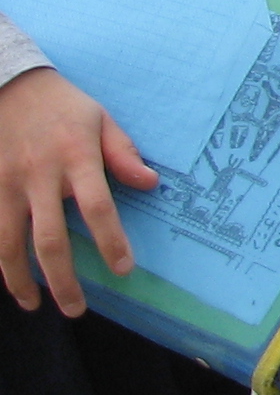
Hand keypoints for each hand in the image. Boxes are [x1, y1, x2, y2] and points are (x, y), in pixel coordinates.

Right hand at [0, 67, 157, 314]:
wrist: (6, 84)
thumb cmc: (62, 106)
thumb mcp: (101, 119)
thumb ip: (124, 153)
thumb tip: (151, 184)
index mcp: (76, 157)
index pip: (98, 207)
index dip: (110, 242)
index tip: (123, 270)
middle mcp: (39, 175)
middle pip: (50, 239)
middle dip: (63, 280)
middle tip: (76, 309)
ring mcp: (6, 184)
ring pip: (9, 244)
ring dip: (21, 280)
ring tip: (36, 304)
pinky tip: (8, 279)